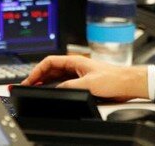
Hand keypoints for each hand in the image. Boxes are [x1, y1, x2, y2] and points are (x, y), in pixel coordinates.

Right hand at [21, 55, 148, 101]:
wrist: (127, 84)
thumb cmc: (113, 78)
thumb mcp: (88, 83)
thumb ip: (70, 86)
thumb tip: (57, 89)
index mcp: (74, 61)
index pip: (49, 62)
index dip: (37, 70)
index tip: (30, 79)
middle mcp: (75, 66)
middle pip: (50, 69)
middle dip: (38, 76)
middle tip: (27, 85)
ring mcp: (78, 74)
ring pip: (56, 77)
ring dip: (45, 82)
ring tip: (35, 89)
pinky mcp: (82, 82)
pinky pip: (64, 84)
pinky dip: (55, 87)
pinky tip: (51, 93)